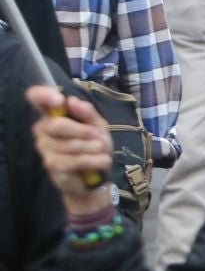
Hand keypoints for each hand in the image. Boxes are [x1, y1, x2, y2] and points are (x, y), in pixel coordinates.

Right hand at [26, 86, 112, 214]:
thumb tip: (71, 100)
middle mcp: (42, 130)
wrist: (94, 175)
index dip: (43, 95)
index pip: (35, 98)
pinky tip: (102, 161)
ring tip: (101, 150)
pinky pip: (75, 160)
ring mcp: (45, 149)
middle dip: (84, 131)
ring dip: (93, 147)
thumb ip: (87, 112)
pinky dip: (95, 160)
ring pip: (70, 144)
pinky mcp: (52, 166)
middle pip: (57, 125)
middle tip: (99, 136)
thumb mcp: (97, 125)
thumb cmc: (93, 145)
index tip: (59, 100)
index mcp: (52, 115)